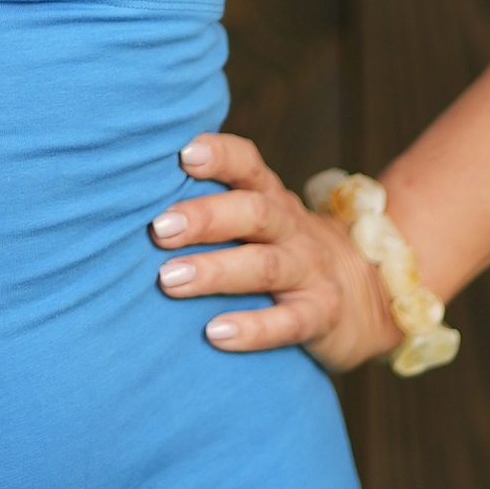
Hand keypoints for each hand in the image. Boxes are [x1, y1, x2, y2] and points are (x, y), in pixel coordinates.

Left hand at [149, 132, 400, 375]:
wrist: (362, 296)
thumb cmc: (276, 250)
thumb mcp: (255, 219)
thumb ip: (211, 203)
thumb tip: (127, 195)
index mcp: (269, 197)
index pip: (248, 165)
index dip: (220, 155)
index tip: (183, 154)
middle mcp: (291, 228)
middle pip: (254, 212)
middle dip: (205, 218)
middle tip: (158, 230)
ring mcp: (309, 271)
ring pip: (264, 266)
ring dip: (215, 271)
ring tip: (168, 280)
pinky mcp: (320, 315)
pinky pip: (288, 323)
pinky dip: (253, 328)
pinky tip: (214, 333)